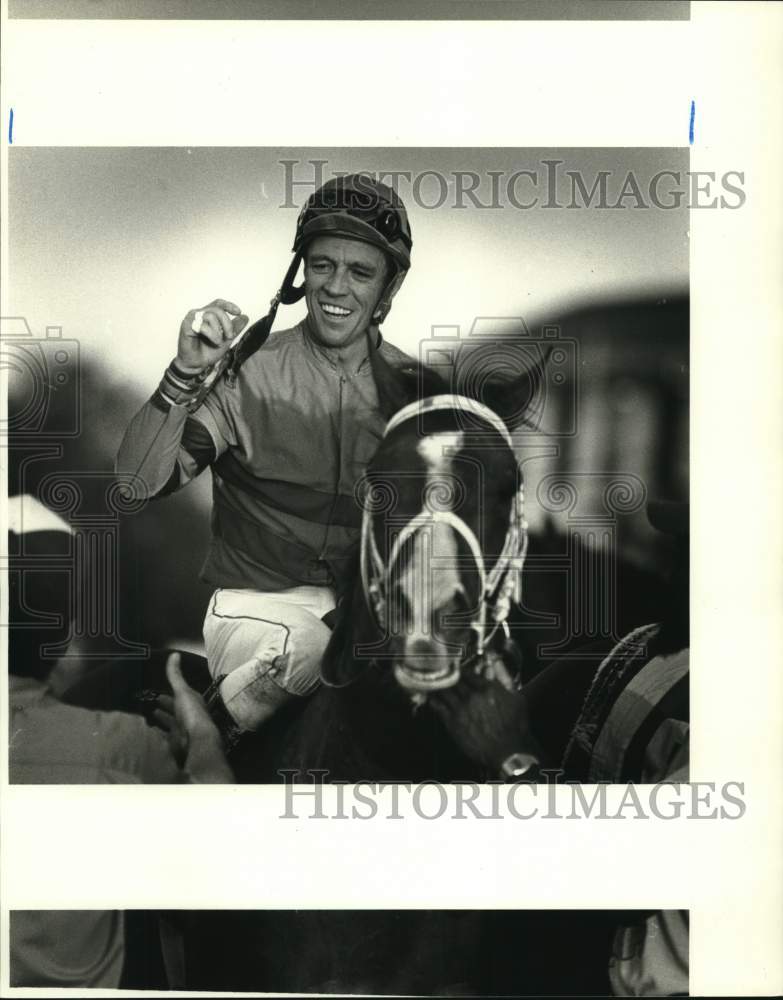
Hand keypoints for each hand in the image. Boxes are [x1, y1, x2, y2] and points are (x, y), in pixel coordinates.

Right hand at [151, 652, 233, 782]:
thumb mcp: (182, 691)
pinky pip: (166, 734)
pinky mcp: (176, 741)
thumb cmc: (191, 713)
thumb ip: (176, 675)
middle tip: (151, 700)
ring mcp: (183, 728)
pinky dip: (159, 731)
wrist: (195, 741)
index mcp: (193, 701)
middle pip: (175, 708)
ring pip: (170, 721)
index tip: (159, 689)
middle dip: (166, 704)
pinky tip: (150, 729)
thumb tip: (174, 654)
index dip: (172, 691)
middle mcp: (189, 714)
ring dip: (162, 717)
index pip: (181, 694)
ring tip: (149, 712)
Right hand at [176, 298, 248, 372]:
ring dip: (218, 330)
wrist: (197, 364)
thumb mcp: (226, 339)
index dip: (229, 305)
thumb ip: (235, 328)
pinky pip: (202, 325)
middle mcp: (199, 314)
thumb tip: (245, 317)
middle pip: (217, 309)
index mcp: (207, 315)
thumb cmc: (208, 351)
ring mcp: (192, 319)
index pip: (218, 304)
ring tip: (219, 342)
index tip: (239, 312)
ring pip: (210, 315)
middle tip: (230, 336)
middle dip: (227, 323)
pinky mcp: (186, 325)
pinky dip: (212, 334)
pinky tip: (215, 342)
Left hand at [429, 670, 535, 772]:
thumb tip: (492, 670)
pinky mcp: (453, 723)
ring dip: (438, 686)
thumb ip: (503, 683)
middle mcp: (472, 696)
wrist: (508, 751)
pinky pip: (438, 707)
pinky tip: (431, 698)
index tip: (455, 668)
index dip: (459, 669)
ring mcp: (461, 709)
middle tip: (440, 673)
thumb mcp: (517, 700)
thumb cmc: (515, 727)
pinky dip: (434, 700)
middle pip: (453, 680)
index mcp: (487, 688)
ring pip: (444, 691)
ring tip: (432, 682)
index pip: (467, 672)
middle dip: (447, 676)